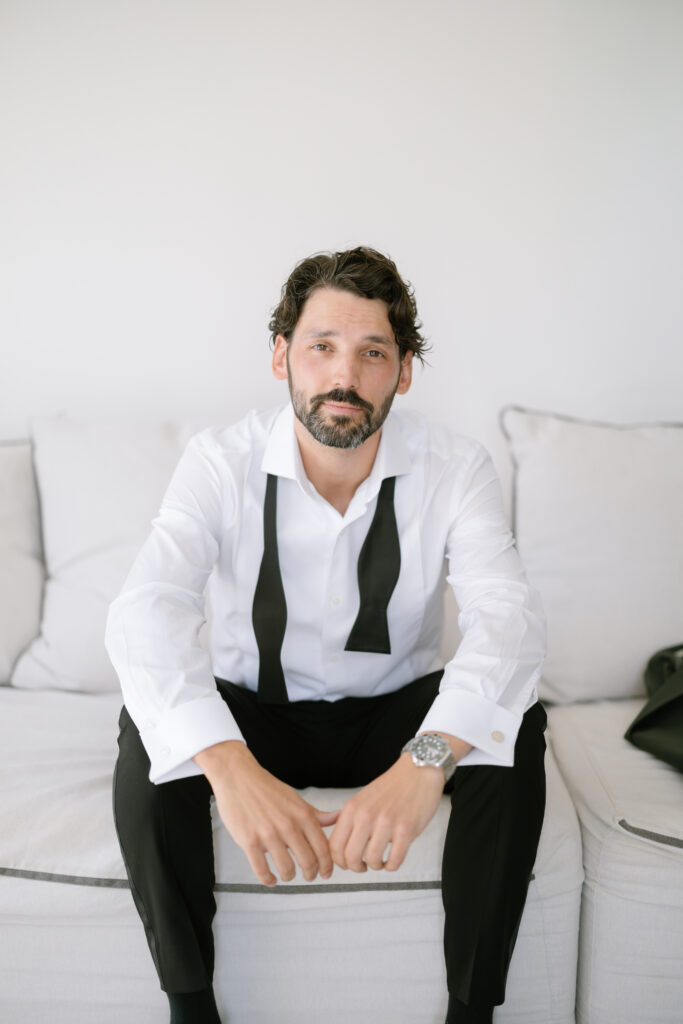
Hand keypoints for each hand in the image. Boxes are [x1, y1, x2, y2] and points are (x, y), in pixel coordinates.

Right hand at [194, 741, 339, 886]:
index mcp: (303, 815)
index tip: (325, 873)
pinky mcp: (249, 842)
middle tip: (309, 877)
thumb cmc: (267, 788)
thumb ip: (316, 814)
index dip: (326, 866)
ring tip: (287, 875)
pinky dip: (268, 880)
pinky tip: (271, 879)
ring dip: (289, 877)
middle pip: (308, 862)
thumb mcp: (296, 799)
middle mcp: (288, 825)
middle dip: (311, 875)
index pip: (323, 848)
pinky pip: (262, 871)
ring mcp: (268, 834)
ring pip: (286, 869)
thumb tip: (338, 818)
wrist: (238, 777)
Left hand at [329, 754, 444, 873]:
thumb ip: (352, 820)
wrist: (418, 770)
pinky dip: (392, 866)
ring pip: (372, 861)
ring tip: (380, 860)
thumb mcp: (362, 798)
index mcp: (353, 808)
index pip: (335, 845)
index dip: (339, 861)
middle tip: (363, 866)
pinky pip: (394, 861)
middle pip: (350, 857)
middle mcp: (366, 816)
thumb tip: (342, 845)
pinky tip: (393, 859)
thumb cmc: (392, 786)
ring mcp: (387, 823)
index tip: (347, 863)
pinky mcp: (406, 830)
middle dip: (356, 868)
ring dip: (376, 866)